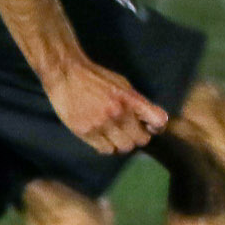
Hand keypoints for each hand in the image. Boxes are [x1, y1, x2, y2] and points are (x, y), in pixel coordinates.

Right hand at [43, 54, 168, 154]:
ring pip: (123, 148)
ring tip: (114, 134)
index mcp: (130, 98)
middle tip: (129, 130)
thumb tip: (152, 123)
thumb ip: (137, 103)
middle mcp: (118, 112)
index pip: (158, 121)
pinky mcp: (85, 132)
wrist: (66, 74)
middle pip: (140, 140)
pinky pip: (105, 150)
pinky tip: (102, 135)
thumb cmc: (96, 78)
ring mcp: (101, 124)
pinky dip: (107, 146)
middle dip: (137, 136)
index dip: (156, 127)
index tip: (149, 126)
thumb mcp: (122, 84)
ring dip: (122, 143)